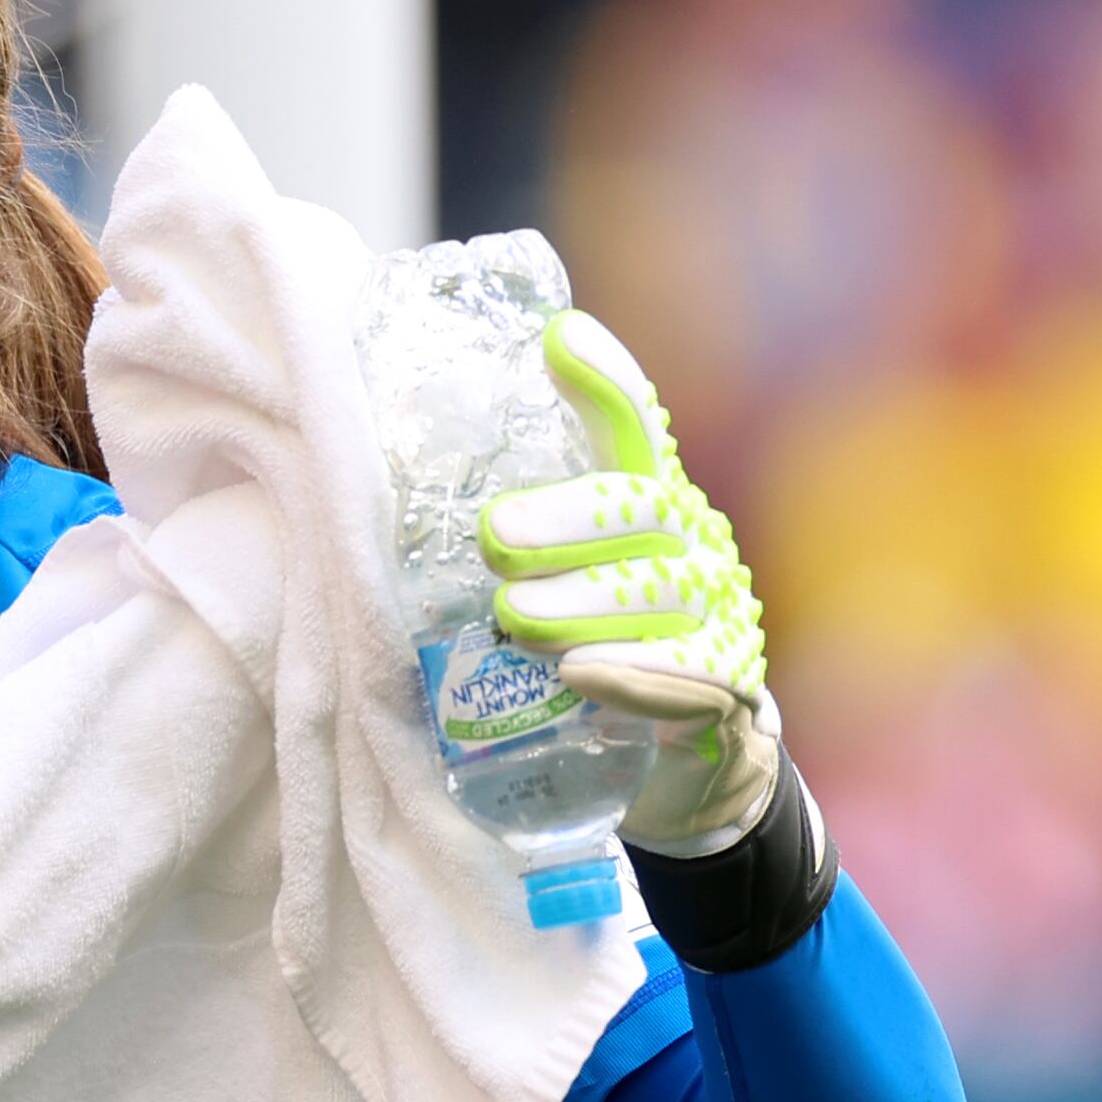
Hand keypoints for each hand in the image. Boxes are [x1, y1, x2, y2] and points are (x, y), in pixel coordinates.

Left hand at [476, 311, 783, 854]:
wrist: (682, 761)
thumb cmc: (595, 650)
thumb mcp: (554, 587)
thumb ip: (500, 548)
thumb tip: (373, 500)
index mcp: (645, 506)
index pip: (633, 429)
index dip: (604, 381)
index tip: (556, 341)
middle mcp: (691, 546)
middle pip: (641, 511)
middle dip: (567, 520)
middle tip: (493, 536)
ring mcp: (717, 616)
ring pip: (659, 594)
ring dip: (583, 604)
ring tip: (514, 615)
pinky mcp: (727, 690)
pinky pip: (692, 678)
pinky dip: (634, 676)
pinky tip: (581, 676)